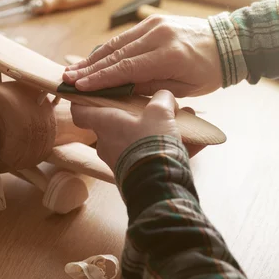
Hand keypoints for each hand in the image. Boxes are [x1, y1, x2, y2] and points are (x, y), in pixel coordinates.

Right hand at [63, 15, 222, 97]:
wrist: (229, 41)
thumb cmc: (209, 71)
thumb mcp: (184, 88)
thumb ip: (151, 87)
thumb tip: (120, 90)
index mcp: (169, 55)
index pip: (126, 68)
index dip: (100, 79)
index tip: (80, 86)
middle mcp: (159, 35)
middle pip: (116, 54)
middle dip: (89, 68)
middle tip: (67, 78)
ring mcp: (154, 24)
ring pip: (117, 43)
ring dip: (93, 58)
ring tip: (73, 69)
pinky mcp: (153, 20)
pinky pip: (125, 36)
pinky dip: (108, 48)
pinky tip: (93, 58)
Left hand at [71, 90, 202, 170]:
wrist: (157, 186)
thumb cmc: (150, 144)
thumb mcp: (160, 113)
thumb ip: (161, 100)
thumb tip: (164, 97)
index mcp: (104, 124)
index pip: (80, 110)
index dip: (82, 100)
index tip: (89, 93)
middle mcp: (107, 142)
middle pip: (116, 122)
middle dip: (138, 114)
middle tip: (158, 107)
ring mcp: (119, 160)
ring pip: (138, 139)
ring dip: (158, 130)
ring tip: (184, 122)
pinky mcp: (134, 174)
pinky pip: (152, 155)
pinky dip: (171, 148)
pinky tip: (198, 142)